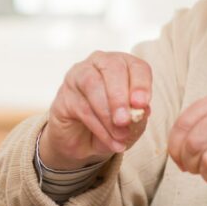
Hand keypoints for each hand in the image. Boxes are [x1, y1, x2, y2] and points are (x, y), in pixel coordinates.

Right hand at [39, 51, 151, 170]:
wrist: (84, 142)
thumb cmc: (113, 124)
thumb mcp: (132, 123)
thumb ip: (138, 115)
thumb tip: (140, 110)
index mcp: (123, 65)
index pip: (135, 66)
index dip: (141, 84)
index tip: (142, 104)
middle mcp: (100, 63)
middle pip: (112, 68)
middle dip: (120, 97)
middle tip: (125, 120)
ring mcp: (78, 76)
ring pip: (93, 85)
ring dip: (107, 114)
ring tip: (120, 135)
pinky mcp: (64, 95)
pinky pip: (82, 107)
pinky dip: (98, 127)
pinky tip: (109, 140)